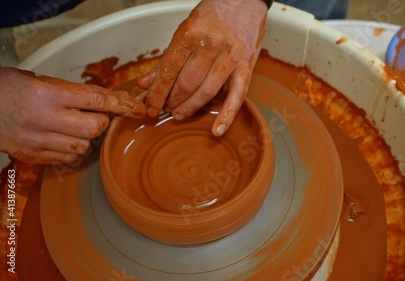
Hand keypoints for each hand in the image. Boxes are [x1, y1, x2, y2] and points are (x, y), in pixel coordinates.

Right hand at [0, 67, 145, 163]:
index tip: (137, 108)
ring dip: (87, 137)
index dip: (122, 105)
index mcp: (49, 94)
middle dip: (102, 122)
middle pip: (95, 128)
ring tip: (73, 126)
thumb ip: (71, 93)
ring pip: (83, 146)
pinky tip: (63, 139)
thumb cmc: (7, 88)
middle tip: (94, 115)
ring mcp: (38, 140)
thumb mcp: (40, 80)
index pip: (98, 100)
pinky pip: (67, 158)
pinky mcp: (32, 155)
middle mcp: (45, 118)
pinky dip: (72, 150)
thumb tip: (104, 102)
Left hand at [138, 0, 267, 135]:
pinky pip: (237, 95)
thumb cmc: (212, 15)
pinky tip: (217, 130)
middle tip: (165, 109)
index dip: (157, 93)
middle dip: (172, 101)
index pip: (168, 71)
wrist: (244, 0)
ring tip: (179, 114)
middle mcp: (210, 45)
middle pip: (186, 83)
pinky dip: (227, 114)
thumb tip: (144, 84)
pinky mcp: (246, 65)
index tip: (149, 106)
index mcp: (190, 34)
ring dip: (190, 107)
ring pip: (206, 91)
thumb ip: (165, 59)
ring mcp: (230, 56)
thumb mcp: (184, 31)